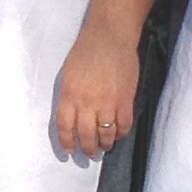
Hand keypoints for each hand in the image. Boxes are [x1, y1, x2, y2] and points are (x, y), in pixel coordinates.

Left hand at [52, 24, 140, 159]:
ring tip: (104, 147)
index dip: (67, 143)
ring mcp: (108, 103)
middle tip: (89, 153)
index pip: (65, 127)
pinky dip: (121, 133)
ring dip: (104, 145)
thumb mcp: (68, 75)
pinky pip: (123, 125)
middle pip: (86, 136)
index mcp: (69, 96)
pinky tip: (118, 134)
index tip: (69, 150)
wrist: (109, 38)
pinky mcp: (126, 101)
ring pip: (106, 134)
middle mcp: (87, 103)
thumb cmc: (85, 52)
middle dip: (87, 149)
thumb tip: (73, 118)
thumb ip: (70, 98)